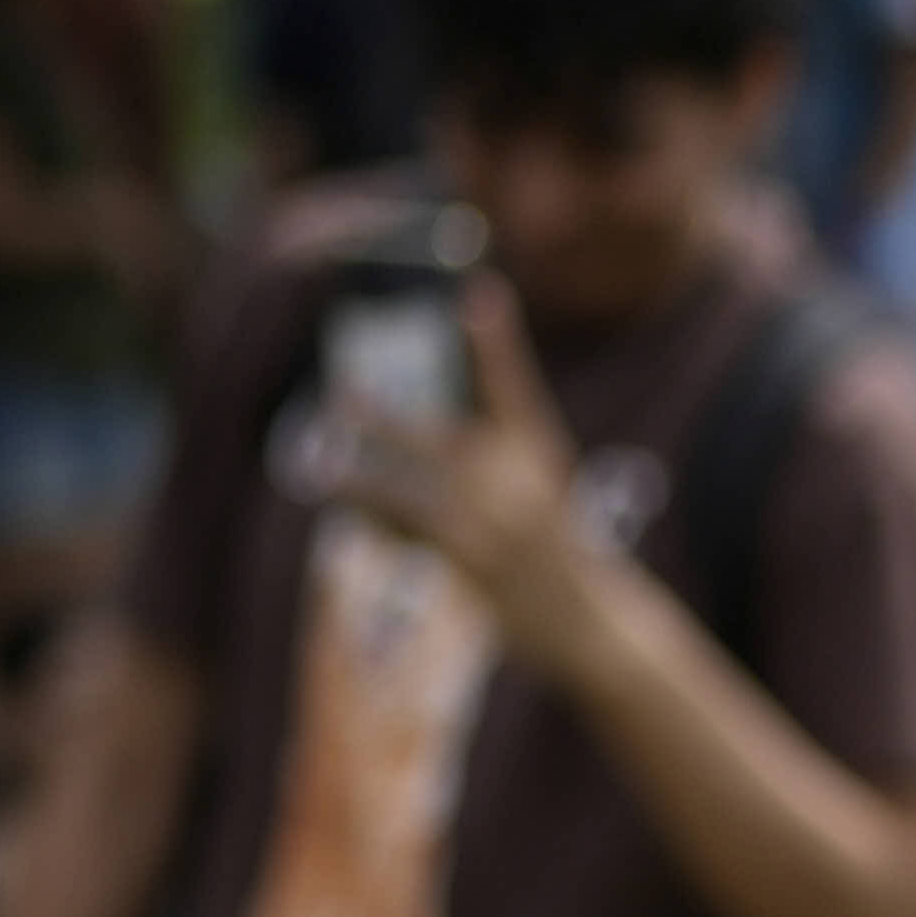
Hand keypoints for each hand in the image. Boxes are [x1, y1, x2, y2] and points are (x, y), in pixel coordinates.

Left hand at [314, 273, 618, 655]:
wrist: (594, 623)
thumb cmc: (559, 552)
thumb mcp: (542, 491)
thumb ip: (492, 460)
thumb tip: (430, 439)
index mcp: (540, 453)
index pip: (514, 386)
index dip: (496, 340)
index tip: (479, 294)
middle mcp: (519, 482)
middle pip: (439, 438)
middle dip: (384, 416)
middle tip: (341, 392)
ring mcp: (498, 524)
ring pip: (410, 490)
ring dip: (360, 474)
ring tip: (321, 459)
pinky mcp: (476, 563)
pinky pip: (411, 532)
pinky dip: (377, 518)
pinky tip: (350, 508)